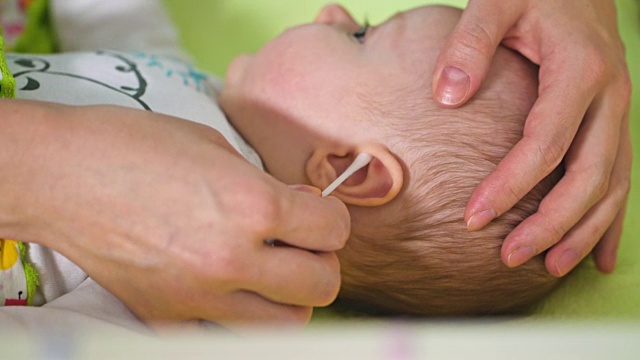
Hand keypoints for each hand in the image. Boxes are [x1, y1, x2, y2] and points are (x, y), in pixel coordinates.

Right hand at [0, 100, 349, 328]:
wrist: (64, 176)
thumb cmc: (136, 146)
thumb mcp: (215, 147)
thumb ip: (263, 185)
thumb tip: (293, 210)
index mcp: (252, 205)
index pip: (333, 230)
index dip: (331, 217)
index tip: (316, 212)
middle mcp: (234, 258)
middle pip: (322, 286)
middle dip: (320, 261)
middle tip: (301, 244)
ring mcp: (201, 296)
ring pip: (287, 322)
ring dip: (290, 297)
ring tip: (271, 272)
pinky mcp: (170, 316)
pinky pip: (230, 331)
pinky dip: (241, 312)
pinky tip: (227, 286)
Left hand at [431, 0, 631, 275]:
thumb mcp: (496, 1)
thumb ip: (470, 44)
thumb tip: (446, 95)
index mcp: (579, 71)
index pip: (546, 143)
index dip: (511, 185)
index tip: (473, 217)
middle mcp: (610, 96)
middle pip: (588, 175)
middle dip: (550, 223)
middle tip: (509, 257)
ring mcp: (617, 111)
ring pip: (611, 183)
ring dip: (583, 230)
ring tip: (552, 267)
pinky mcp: (613, 121)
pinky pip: (619, 176)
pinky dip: (608, 219)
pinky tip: (596, 254)